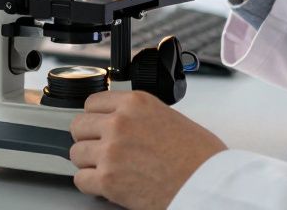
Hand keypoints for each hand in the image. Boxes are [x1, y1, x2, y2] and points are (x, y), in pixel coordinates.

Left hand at [69, 90, 226, 208]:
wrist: (210, 184)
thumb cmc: (200, 156)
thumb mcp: (169, 117)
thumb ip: (139, 115)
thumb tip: (122, 121)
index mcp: (135, 102)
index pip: (92, 103)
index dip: (95, 118)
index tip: (99, 127)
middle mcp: (119, 122)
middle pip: (78, 126)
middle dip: (88, 139)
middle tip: (101, 149)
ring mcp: (111, 151)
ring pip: (76, 153)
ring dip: (89, 163)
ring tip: (108, 169)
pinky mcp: (108, 180)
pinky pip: (80, 179)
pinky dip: (91, 184)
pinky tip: (106, 184)